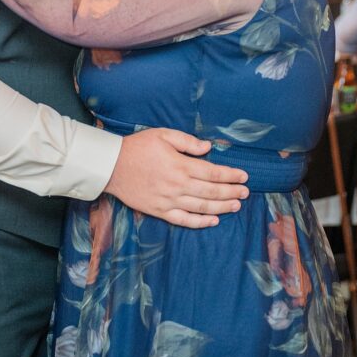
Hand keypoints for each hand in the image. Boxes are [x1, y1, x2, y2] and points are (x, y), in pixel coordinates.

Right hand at [105, 129, 248, 228]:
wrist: (111, 166)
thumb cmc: (137, 147)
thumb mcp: (163, 135)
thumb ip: (187, 141)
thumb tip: (208, 148)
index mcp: (180, 165)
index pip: (213, 172)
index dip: (231, 175)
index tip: (244, 177)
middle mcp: (178, 185)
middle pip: (211, 191)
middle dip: (231, 192)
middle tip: (245, 193)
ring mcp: (169, 201)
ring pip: (202, 207)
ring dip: (221, 207)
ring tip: (236, 206)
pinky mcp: (159, 211)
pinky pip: (184, 220)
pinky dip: (200, 222)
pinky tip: (213, 220)